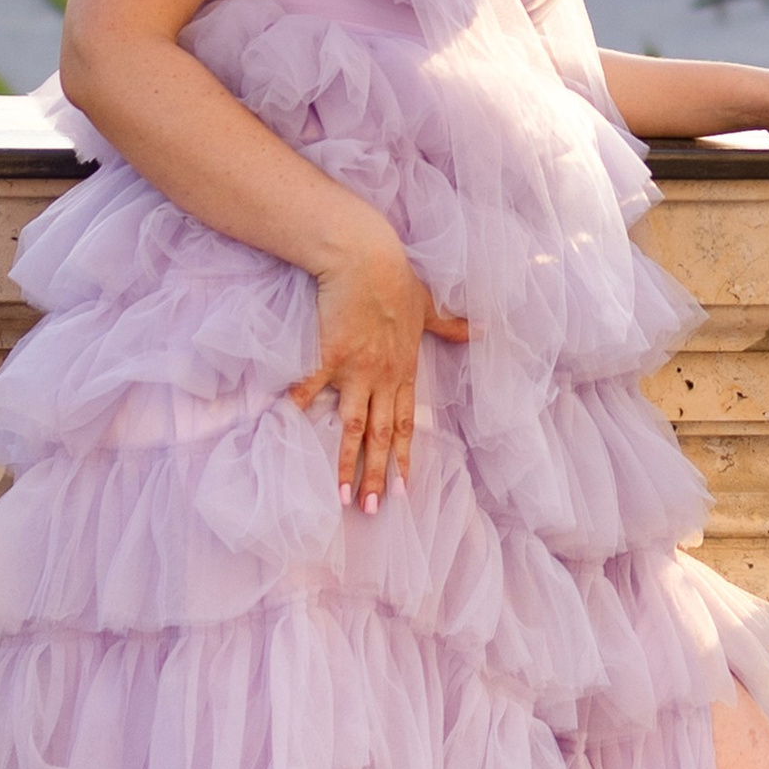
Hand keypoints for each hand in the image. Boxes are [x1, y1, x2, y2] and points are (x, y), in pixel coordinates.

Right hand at [287, 231, 469, 509]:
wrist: (367, 258)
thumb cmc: (397, 279)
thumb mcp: (430, 306)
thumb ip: (451, 325)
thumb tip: (482, 328)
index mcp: (403, 371)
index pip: (404, 424)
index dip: (402, 457)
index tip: (401, 489)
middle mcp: (381, 378)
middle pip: (379, 436)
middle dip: (376, 475)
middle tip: (371, 510)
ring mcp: (355, 371)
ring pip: (352, 427)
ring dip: (347, 464)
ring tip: (342, 495)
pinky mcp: (329, 356)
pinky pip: (312, 389)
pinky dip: (299, 409)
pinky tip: (287, 431)